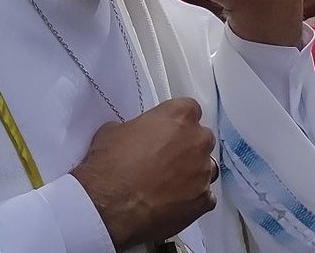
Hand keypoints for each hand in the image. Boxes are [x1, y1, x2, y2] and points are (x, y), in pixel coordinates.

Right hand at [72, 98, 217, 249]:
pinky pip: (205, 196)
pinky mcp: (203, 201)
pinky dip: (192, 198)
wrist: (109, 205)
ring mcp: (203, 172)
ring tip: (168, 182)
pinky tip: (173, 201)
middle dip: (187, 146)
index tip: (166, 130)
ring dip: (192, 171)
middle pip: (201, 138)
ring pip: (206, 167)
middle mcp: (197, 141)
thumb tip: (137, 136)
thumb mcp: (115, 130)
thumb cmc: (110, 164)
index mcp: (179, 116)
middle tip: (165, 157)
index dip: (177, 121)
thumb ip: (137, 127)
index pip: (190, 109)